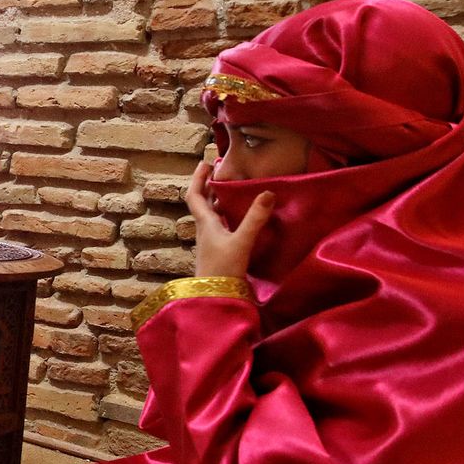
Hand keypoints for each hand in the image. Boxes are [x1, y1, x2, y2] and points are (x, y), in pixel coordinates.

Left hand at [185, 161, 274, 277]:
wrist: (214, 300)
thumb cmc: (223, 270)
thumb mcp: (241, 242)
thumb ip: (255, 218)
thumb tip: (268, 192)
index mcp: (205, 224)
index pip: (194, 196)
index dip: (198, 178)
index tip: (206, 163)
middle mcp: (205, 231)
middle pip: (204, 204)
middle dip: (212, 187)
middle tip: (225, 173)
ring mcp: (211, 242)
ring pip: (214, 216)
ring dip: (221, 202)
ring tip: (237, 191)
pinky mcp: (219, 252)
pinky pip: (223, 228)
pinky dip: (230, 218)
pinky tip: (243, 219)